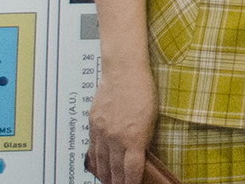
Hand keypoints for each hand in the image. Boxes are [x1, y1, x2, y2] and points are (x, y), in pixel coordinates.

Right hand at [86, 63, 156, 183]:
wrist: (123, 71)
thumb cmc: (142, 89)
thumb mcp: (152, 116)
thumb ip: (144, 138)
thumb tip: (141, 154)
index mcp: (134, 137)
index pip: (131, 170)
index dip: (131, 182)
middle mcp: (115, 138)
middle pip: (115, 169)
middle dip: (117, 182)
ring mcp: (102, 132)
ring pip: (101, 162)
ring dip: (105, 175)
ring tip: (109, 182)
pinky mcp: (93, 125)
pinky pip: (92, 149)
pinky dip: (95, 161)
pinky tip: (97, 167)